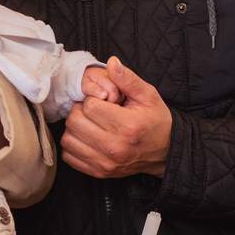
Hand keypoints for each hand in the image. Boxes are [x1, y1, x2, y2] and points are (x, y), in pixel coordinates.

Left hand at [62, 57, 170, 178]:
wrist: (166, 152)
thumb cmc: (156, 121)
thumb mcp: (147, 96)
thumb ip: (127, 79)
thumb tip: (111, 62)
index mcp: (126, 125)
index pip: (90, 106)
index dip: (93, 99)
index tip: (104, 102)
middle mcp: (114, 147)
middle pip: (75, 122)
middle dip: (81, 111)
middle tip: (94, 111)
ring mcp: (105, 162)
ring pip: (68, 139)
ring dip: (75, 128)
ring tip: (90, 124)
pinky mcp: (99, 172)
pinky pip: (69, 157)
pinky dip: (73, 145)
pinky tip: (86, 138)